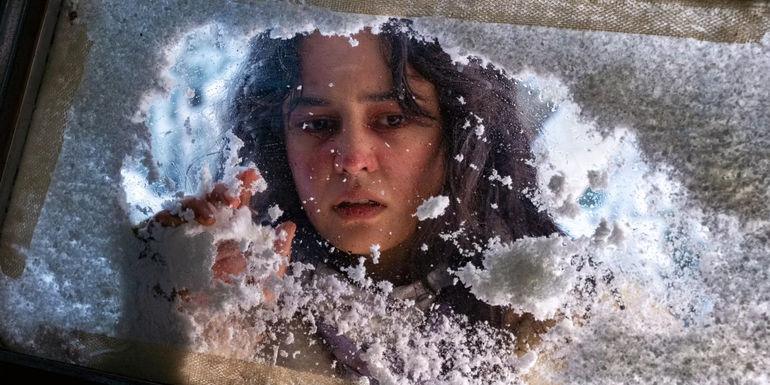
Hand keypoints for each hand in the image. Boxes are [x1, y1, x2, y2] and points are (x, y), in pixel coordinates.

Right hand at [148, 168, 294, 292]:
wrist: (204, 324)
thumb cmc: (235, 300)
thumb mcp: (266, 280)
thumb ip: (278, 254)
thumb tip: (289, 226)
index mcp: (232, 230)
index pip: (237, 201)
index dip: (243, 184)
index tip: (251, 175)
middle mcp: (209, 227)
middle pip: (212, 197)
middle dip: (221, 191)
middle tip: (232, 199)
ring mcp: (185, 232)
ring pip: (189, 205)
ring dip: (200, 204)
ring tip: (211, 219)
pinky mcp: (163, 240)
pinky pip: (163, 220)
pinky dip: (174, 216)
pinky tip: (185, 229)